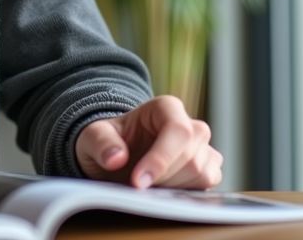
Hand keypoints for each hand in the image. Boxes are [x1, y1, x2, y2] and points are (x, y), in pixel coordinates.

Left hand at [74, 95, 221, 189]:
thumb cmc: (109, 142)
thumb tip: (116, 158)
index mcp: (166, 108)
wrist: (118, 157)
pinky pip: (208, 185)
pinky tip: (163, 190)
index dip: (161, 159)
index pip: (178, 130)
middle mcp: (191, 125)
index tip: (138, 181)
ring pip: (201, 172)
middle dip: (162, 177)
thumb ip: (101, 142)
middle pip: (191, 156)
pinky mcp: (208, 169)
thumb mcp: (93, 137)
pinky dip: (186, 194)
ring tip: (147, 184)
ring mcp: (203, 148)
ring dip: (172, 187)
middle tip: (137, 185)